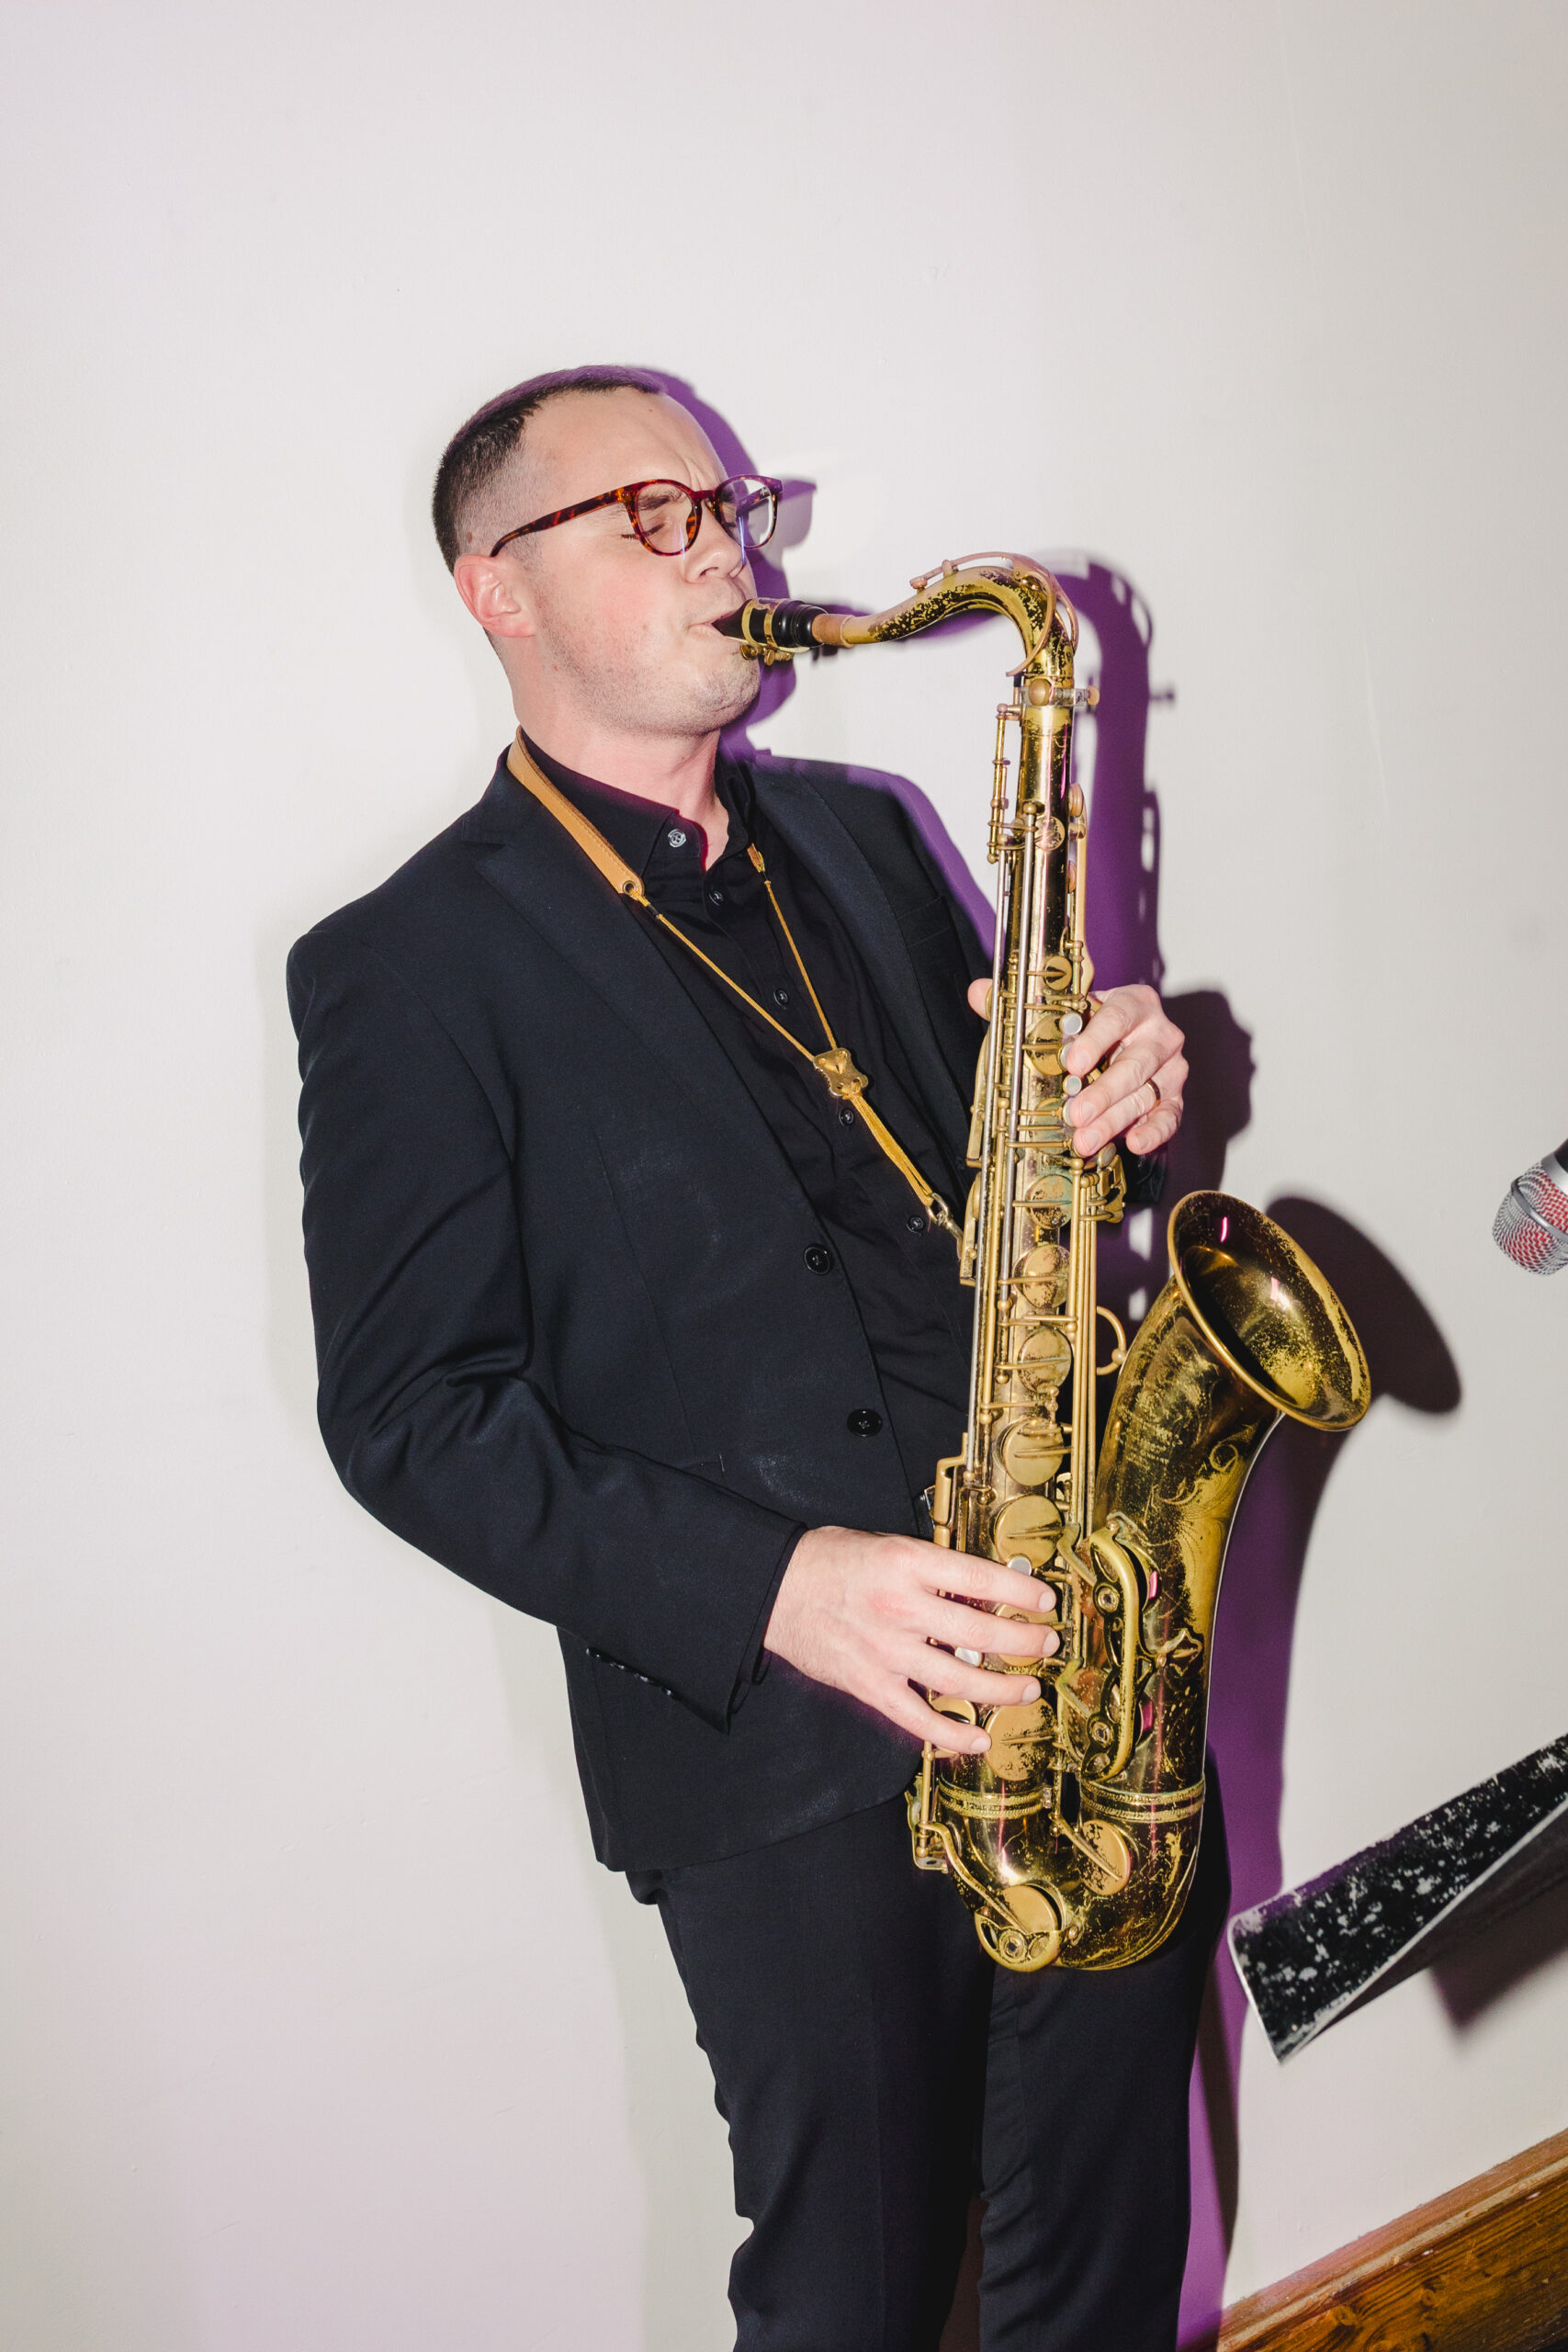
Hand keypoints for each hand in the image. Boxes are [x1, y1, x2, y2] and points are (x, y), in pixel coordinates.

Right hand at [763, 1525, 1059, 1753]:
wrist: (775, 1589)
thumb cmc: (831, 1561)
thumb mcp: (888, 1546)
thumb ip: (932, 1569)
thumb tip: (984, 1592)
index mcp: (908, 1563)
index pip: (982, 1579)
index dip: (1022, 1592)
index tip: (1046, 1601)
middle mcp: (901, 1608)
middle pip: (981, 1634)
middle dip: (1025, 1642)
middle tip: (1046, 1645)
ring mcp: (886, 1651)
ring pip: (960, 1680)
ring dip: (1004, 1689)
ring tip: (1029, 1689)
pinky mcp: (869, 1685)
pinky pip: (918, 1718)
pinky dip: (952, 1734)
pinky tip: (978, 1739)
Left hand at [966, 978, 1184, 1156]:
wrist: (1122, 1044)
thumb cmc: (1089, 1028)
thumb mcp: (1059, 1014)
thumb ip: (1021, 1006)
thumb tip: (978, 992)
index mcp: (1133, 1004)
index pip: (1118, 1016)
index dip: (1095, 1039)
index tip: (1072, 1062)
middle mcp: (1158, 1033)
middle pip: (1134, 1063)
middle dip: (1102, 1092)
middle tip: (1075, 1113)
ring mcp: (1170, 1067)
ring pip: (1146, 1093)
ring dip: (1114, 1119)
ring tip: (1085, 1139)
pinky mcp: (1174, 1096)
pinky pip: (1170, 1115)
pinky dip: (1155, 1131)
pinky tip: (1134, 1144)